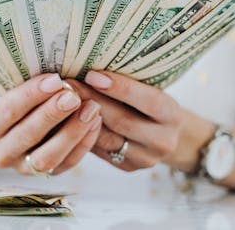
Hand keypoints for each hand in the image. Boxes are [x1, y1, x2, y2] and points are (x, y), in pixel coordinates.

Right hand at [0, 73, 101, 174]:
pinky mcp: (47, 175)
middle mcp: (2, 152)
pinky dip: (84, 143)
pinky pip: (67, 163)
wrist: (15, 130)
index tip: (55, 79)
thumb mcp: (16, 91)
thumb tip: (59, 73)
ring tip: (91, 108)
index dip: (32, 94)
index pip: (8, 110)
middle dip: (52, 113)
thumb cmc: (20, 102)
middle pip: (27, 134)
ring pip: (47, 157)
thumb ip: (32, 86)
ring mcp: (24, 168)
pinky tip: (95, 122)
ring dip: (72, 131)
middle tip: (73, 96)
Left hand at [67, 71, 213, 171]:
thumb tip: (91, 68)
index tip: (92, 75)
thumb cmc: (149, 103)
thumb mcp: (149, 90)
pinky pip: (100, 150)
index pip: (148, 101)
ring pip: (107, 139)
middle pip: (123, 121)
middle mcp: (162, 141)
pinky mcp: (127, 167)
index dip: (120, 88)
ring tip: (62, 100)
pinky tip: (67, 118)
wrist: (162, 134)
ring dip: (82, 118)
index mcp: (172, 115)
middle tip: (68, 85)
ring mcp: (145, 158)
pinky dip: (82, 133)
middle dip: (92, 101)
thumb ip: (128, 83)